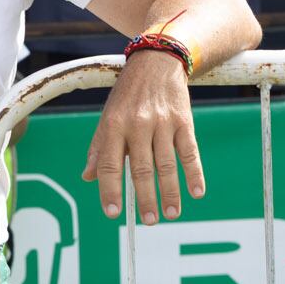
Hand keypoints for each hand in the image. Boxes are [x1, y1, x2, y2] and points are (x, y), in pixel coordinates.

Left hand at [82, 53, 204, 223]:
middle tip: (148, 222)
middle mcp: (137, 125)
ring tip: (171, 214)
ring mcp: (162, 123)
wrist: (157, 61)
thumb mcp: (107, 117)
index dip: (109, 190)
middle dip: (145, 198)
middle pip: (140, 169)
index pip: (108, 164)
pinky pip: (190, 151)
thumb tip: (87, 177)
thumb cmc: (128, 96)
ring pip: (166, 164)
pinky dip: (194, 173)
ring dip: (170, 192)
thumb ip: (98, 148)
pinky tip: (197, 192)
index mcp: (113, 126)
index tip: (113, 213)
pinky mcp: (184, 121)